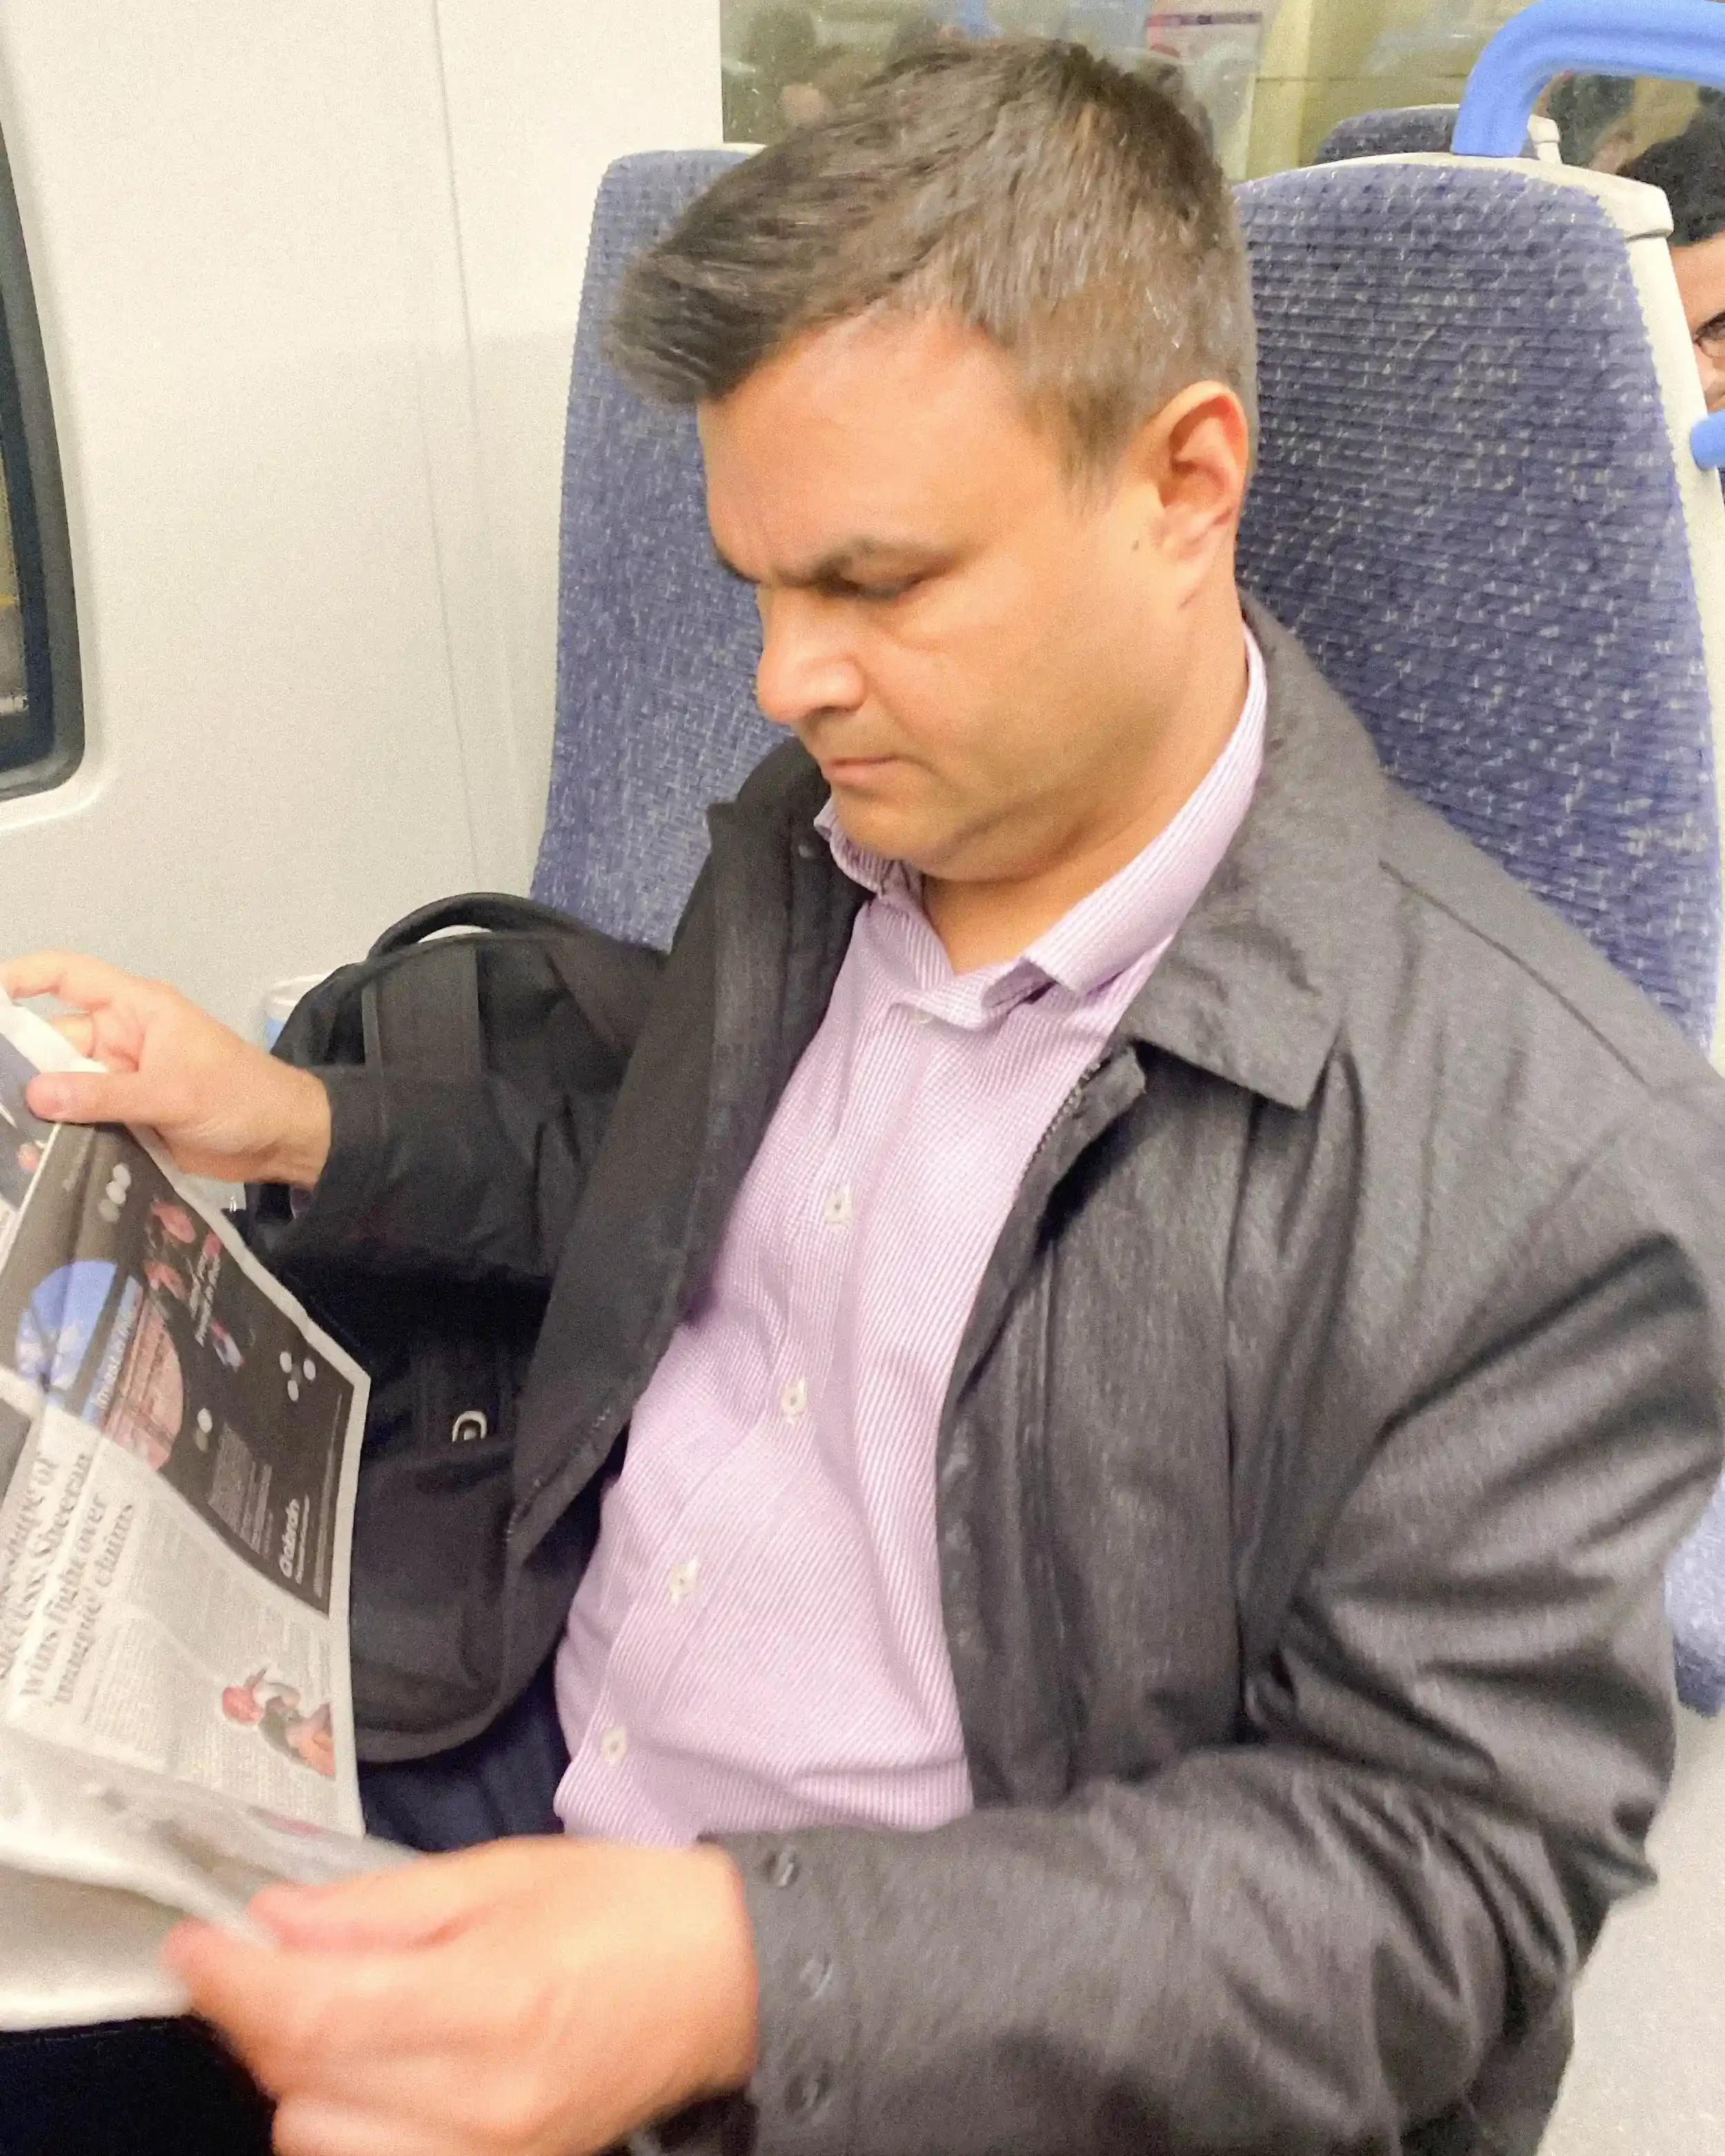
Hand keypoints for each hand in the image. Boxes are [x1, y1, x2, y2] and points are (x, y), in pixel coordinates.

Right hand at [0, 952, 330, 1186]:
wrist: (283, 1141)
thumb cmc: (243, 1096)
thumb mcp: (174, 1092)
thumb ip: (107, 1095)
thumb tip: (37, 1093)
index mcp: (137, 1010)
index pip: (69, 976)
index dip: (22, 977)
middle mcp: (122, 1040)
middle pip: (53, 1041)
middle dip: (23, 1064)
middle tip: (0, 1099)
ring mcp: (122, 1080)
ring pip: (62, 1086)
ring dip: (40, 1107)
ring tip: (11, 1134)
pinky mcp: (126, 1118)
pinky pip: (82, 1119)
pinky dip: (61, 1134)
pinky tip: (33, 1155)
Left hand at [163, 1837, 760, 2155]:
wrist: (720, 1981)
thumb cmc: (619, 1909)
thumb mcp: (499, 1874)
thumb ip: (378, 1907)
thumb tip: (273, 1924)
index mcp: (489, 2002)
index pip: (312, 2018)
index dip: (232, 1984)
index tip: (193, 1946)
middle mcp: (482, 2104)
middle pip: (301, 2086)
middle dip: (268, 2019)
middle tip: (282, 1956)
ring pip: (319, 2141)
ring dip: (304, 2075)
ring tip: (350, 2009)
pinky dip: (347, 2119)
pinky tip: (377, 2064)